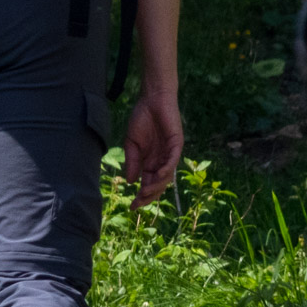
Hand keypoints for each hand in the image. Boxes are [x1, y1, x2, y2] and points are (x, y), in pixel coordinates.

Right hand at [122, 90, 182, 208]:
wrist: (151, 99)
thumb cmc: (142, 119)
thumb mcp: (132, 143)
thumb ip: (132, 162)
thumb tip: (130, 182)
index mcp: (151, 162)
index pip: (148, 183)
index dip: (141, 196)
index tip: (132, 207)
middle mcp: (162, 160)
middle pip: (159, 184)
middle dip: (149, 195)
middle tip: (138, 202)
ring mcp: (170, 153)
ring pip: (167, 176)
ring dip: (157, 185)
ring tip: (145, 192)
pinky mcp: (177, 143)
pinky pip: (173, 160)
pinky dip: (166, 169)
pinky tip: (158, 175)